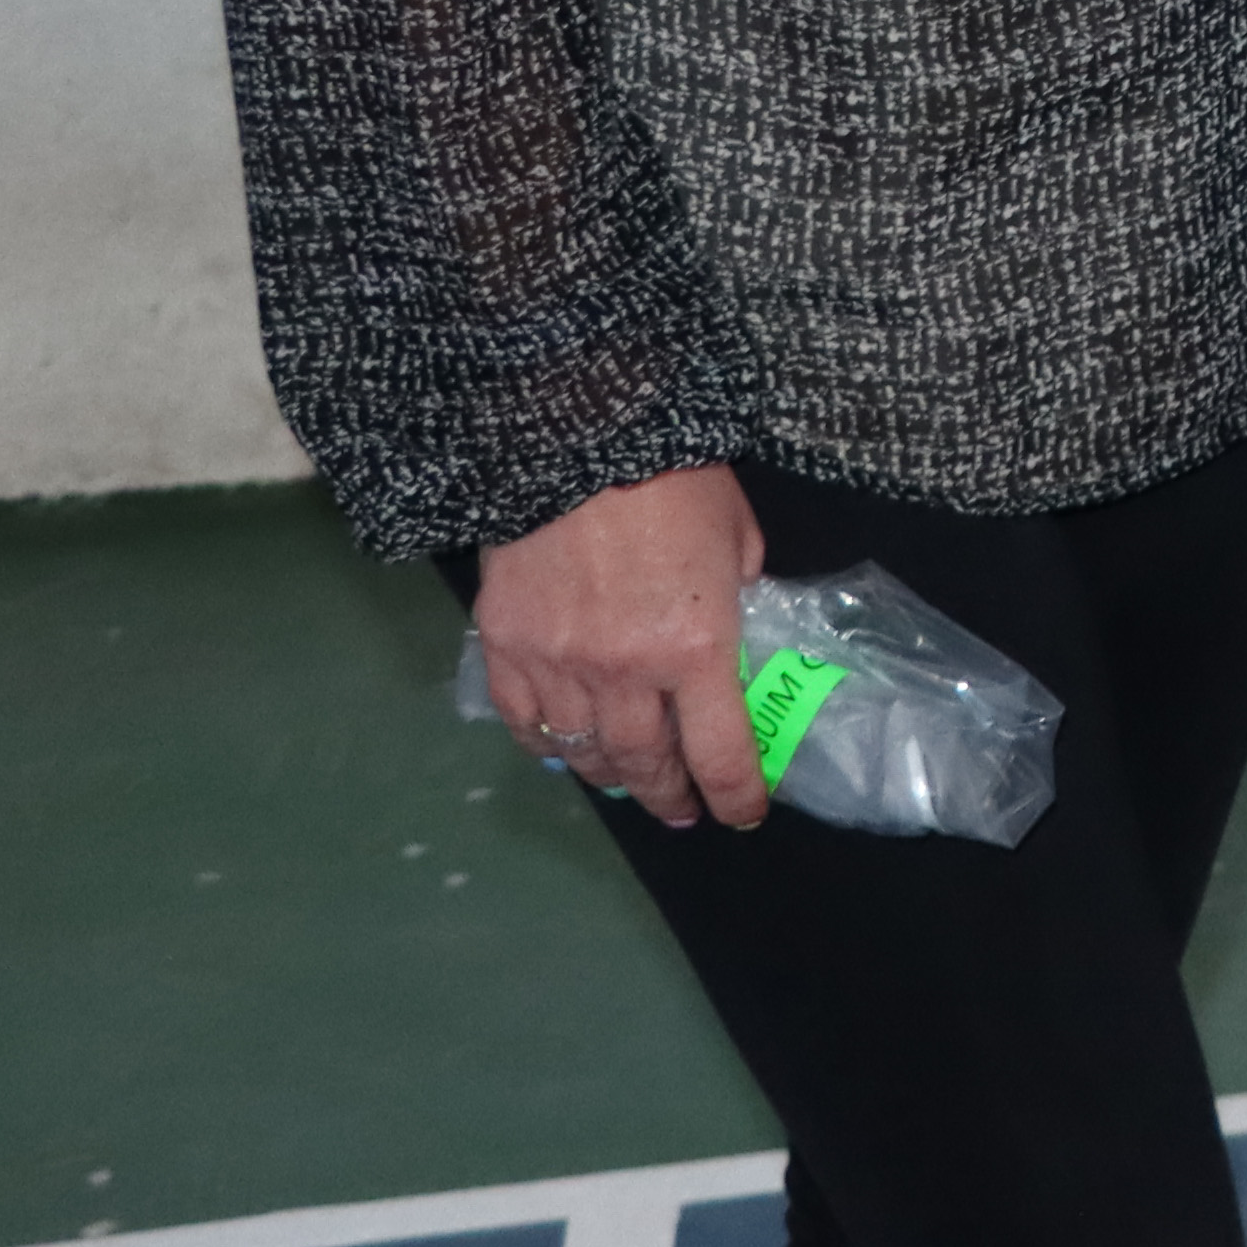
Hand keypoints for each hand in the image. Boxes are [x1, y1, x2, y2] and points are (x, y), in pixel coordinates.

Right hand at [472, 463, 771, 828]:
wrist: (576, 432)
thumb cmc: (672, 476)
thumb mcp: (737, 537)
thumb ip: (738, 597)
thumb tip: (736, 636)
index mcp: (696, 648)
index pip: (720, 752)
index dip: (735, 795)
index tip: (742, 814)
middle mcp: (624, 672)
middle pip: (646, 765)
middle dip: (669, 796)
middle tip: (681, 810)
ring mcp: (557, 663)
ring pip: (582, 753)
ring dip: (609, 777)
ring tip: (626, 783)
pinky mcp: (504, 645)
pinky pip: (523, 721)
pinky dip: (545, 745)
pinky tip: (563, 749)